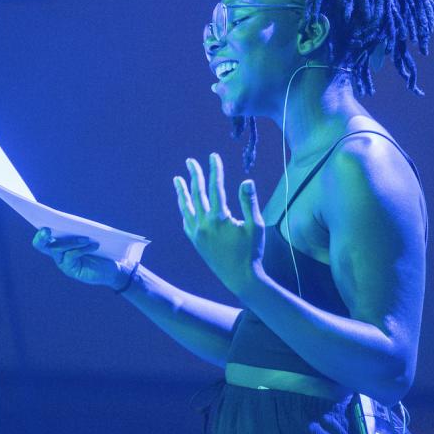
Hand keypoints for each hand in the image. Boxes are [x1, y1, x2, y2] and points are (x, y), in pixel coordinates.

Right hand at [32, 228, 133, 289]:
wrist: (111, 270)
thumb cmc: (99, 251)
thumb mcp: (87, 239)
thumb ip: (77, 231)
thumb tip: (71, 222)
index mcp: (58, 245)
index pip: (42, 240)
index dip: (39, 234)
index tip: (43, 226)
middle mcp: (57, 255)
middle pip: (42, 245)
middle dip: (42, 236)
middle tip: (47, 229)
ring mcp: (63, 263)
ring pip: (58, 249)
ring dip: (72, 241)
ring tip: (87, 238)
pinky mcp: (71, 270)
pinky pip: (72, 255)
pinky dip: (83, 248)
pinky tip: (94, 245)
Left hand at [174, 153, 264, 296]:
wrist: (239, 277)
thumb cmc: (251, 251)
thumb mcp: (255, 226)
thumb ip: (249, 203)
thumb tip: (246, 181)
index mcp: (219, 218)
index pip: (215, 187)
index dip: (214, 170)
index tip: (213, 156)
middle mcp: (204, 224)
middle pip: (196, 193)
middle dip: (194, 175)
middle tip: (190, 161)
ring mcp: (197, 233)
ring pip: (186, 207)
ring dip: (182, 191)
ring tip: (177, 179)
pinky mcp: (195, 241)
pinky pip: (185, 222)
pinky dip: (184, 210)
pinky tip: (184, 205)